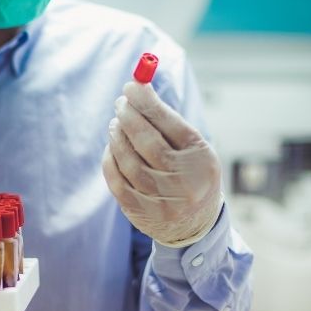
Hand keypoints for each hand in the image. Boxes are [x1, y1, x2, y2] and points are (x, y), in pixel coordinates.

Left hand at [102, 81, 222, 247]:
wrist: (194, 224)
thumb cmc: (190, 173)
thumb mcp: (193, 148)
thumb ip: (169, 122)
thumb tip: (137, 90)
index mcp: (200, 159)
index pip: (171, 124)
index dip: (148, 103)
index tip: (132, 87)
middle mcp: (183, 181)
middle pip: (148, 142)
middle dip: (130, 117)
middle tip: (120, 103)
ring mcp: (161, 200)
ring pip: (129, 161)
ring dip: (117, 136)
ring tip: (115, 123)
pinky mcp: (140, 212)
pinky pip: (117, 180)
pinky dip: (110, 159)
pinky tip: (112, 147)